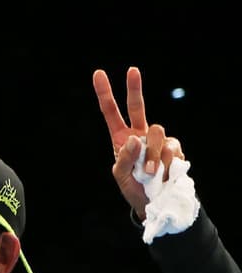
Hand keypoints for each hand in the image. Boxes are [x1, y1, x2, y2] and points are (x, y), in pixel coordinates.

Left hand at [92, 66, 184, 214]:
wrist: (156, 202)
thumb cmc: (134, 187)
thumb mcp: (121, 177)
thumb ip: (124, 159)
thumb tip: (134, 139)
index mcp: (121, 138)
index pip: (111, 113)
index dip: (105, 93)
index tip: (98, 74)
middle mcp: (139, 134)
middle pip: (137, 106)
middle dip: (134, 88)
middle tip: (132, 70)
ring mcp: (157, 139)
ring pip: (155, 131)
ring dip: (152, 154)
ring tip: (150, 172)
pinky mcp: (173, 146)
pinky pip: (169, 147)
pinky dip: (165, 161)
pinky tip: (164, 173)